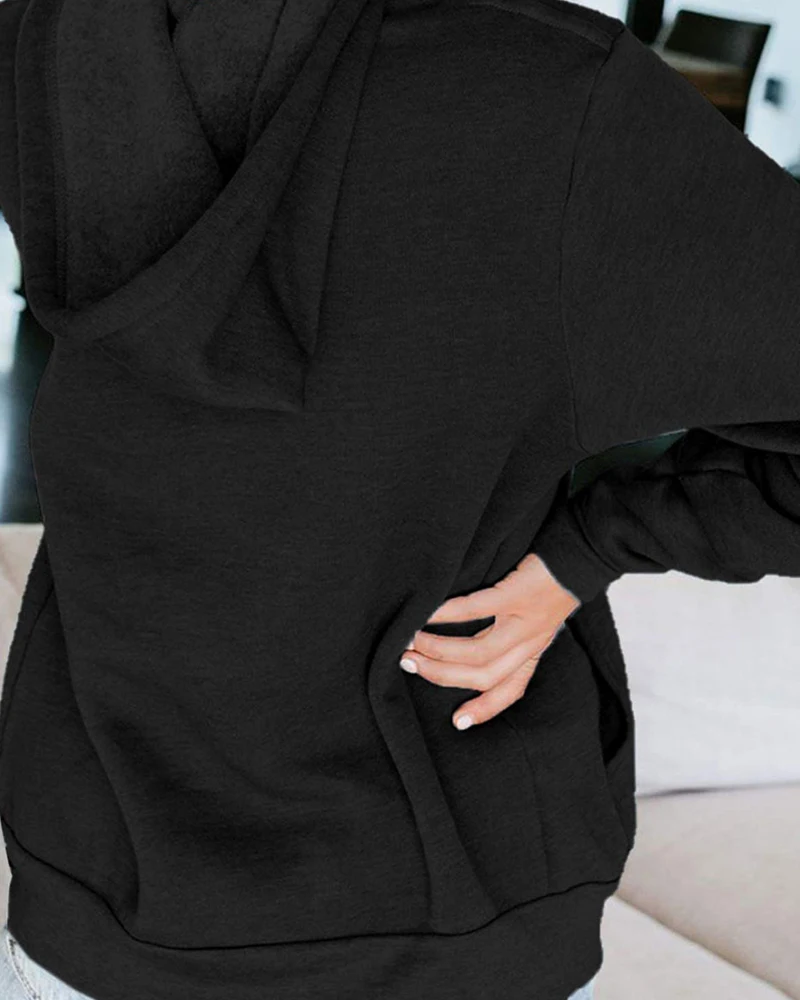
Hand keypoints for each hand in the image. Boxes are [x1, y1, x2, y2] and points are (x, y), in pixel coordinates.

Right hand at [398, 553, 579, 729]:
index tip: (457, 722)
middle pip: (484, 677)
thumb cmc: (551, 584)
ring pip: (479, 653)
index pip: (510, 691)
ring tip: (412, 641)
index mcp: (532, 651)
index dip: (484, 710)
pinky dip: (447, 614)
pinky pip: (477, 610)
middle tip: (408, 664)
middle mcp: (530, 643)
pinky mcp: (519, 593)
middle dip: (441, 675)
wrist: (580, 556)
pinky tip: (428, 612)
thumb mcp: (535, 620)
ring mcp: (526, 620)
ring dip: (439, 651)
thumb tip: (466, 646)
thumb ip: (507, 635)